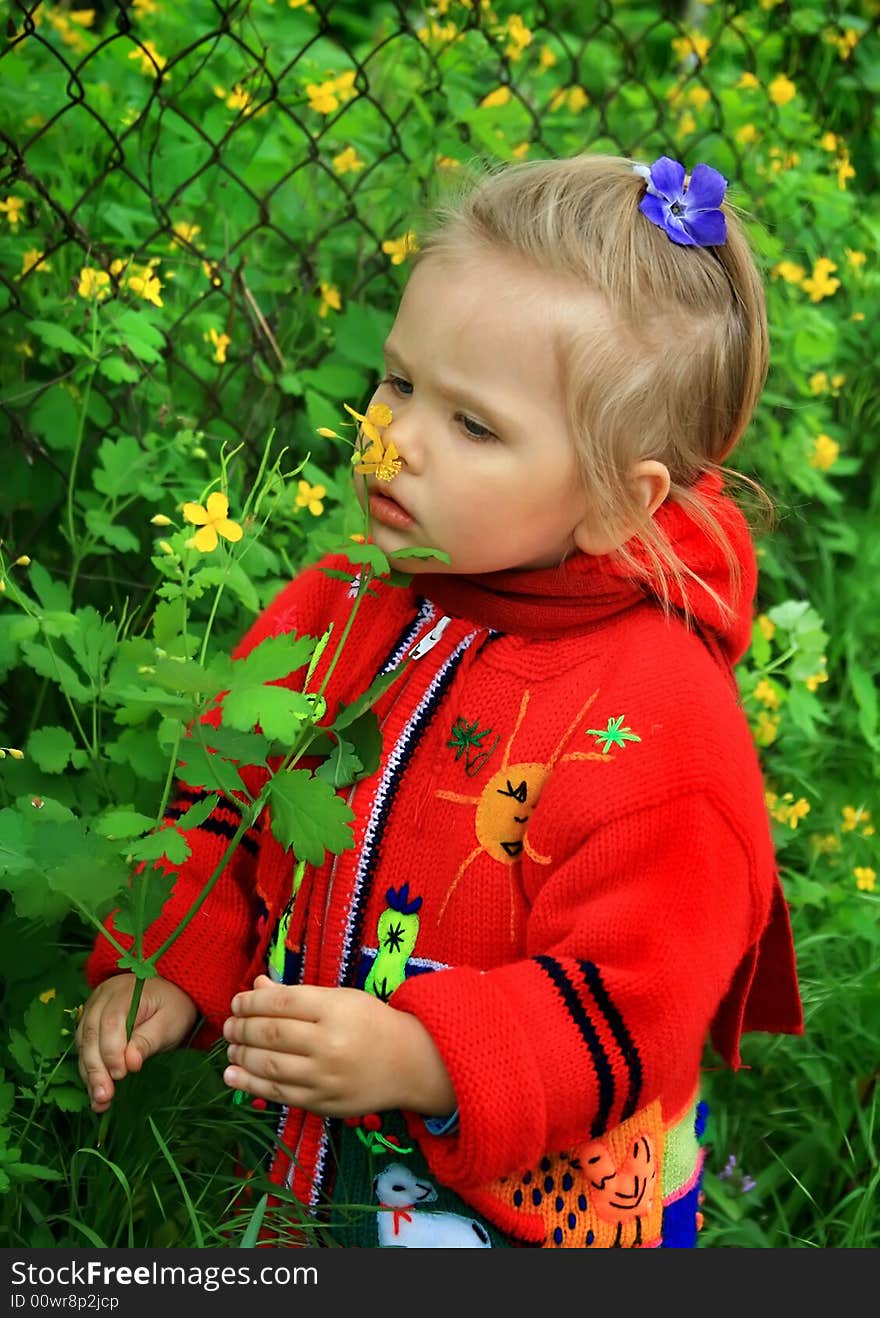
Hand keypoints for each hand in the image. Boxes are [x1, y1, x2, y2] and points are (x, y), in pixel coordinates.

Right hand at [76, 973, 197, 1113]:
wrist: (169, 994)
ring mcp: (93, 1009)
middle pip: (91, 1034)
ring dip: (89, 1074)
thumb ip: (148, 1040)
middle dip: (96, 1069)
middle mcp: (103, 998)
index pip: (111, 1022)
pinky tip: (96, 1093)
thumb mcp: (169, 1022)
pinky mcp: (89, 1024)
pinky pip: (83, 1049)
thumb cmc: (172, 1008)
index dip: (112, 1050)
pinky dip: (89, 1072)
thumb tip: (130, 1063)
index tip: (120, 1074)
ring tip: (100, 1101)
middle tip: (104, 1096)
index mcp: (126, 992)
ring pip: (83, 1044)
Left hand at [222, 976, 455, 1117]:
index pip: (281, 1002)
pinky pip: (279, 1094)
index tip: (237, 1002)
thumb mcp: (339, 998)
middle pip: (271, 1034)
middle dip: (242, 1028)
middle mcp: (329, 1043)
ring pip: (270, 1066)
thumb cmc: (371, 1022)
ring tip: (231, 1047)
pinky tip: (233, 1075)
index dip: (252, 1002)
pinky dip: (250, 1085)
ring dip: (242, 1055)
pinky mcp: (322, 1103)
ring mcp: (325, 1077)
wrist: (409, 1063)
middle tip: (229, 1025)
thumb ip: (296, 994)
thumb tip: (256, 986)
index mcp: (334, 1009)